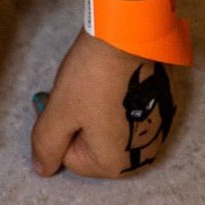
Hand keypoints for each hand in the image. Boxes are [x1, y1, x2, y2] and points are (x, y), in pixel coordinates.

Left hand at [31, 29, 176, 178]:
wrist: (129, 35)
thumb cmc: (92, 75)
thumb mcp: (60, 111)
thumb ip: (47, 145)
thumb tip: (42, 170)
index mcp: (115, 164)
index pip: (70, 156)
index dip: (60, 127)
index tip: (62, 100)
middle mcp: (141, 154)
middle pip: (92, 144)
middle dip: (78, 120)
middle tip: (76, 91)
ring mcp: (156, 130)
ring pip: (109, 126)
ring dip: (96, 109)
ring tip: (95, 82)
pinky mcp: (162, 107)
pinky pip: (128, 112)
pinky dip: (117, 98)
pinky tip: (114, 78)